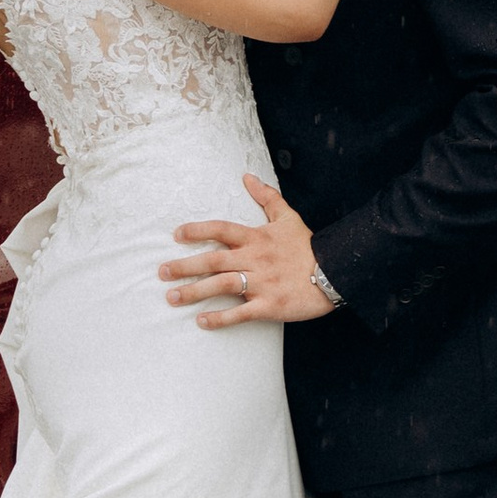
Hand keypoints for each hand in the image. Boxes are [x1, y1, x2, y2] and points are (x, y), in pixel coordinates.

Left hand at [161, 174, 339, 327]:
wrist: (335, 272)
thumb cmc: (307, 246)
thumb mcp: (288, 217)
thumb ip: (266, 197)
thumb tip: (247, 176)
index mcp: (257, 238)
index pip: (222, 229)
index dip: (198, 231)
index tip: (176, 235)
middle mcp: (255, 259)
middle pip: (213, 260)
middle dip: (184, 266)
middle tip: (161, 271)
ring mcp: (262, 283)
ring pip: (221, 285)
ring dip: (194, 292)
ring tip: (171, 297)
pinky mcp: (270, 306)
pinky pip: (240, 313)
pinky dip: (220, 318)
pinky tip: (201, 321)